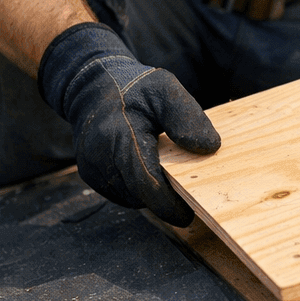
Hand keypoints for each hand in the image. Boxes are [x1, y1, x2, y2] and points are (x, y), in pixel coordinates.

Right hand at [38, 23, 220, 224]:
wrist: (94, 87)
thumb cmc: (134, 88)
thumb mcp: (166, 90)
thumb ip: (188, 118)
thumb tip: (210, 148)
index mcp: (118, 135)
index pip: (144, 181)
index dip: (167, 202)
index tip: (188, 213)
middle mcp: (99, 157)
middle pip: (138, 194)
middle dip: (164, 197)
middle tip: (187, 188)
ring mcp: (91, 168)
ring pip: (130, 197)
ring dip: (150, 192)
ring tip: (165, 168)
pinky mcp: (89, 174)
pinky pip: (120, 192)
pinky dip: (137, 188)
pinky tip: (147, 167)